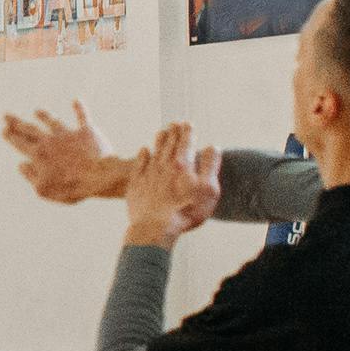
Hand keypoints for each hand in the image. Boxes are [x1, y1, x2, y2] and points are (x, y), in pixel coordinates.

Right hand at [2, 105, 131, 206]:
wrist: (99, 176)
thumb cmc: (71, 186)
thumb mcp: (43, 189)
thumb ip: (30, 176)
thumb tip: (21, 165)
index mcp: (38, 154)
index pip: (20, 143)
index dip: (11, 136)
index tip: (4, 130)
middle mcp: (51, 140)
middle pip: (30, 130)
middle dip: (17, 123)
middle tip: (7, 116)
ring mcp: (69, 135)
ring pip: (53, 122)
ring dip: (44, 116)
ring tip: (37, 111)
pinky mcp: (87, 132)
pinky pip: (82, 117)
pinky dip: (80, 109)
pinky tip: (77, 100)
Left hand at [118, 125, 219, 245]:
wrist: (155, 227)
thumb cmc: (186, 210)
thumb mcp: (208, 189)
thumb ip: (210, 166)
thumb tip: (213, 147)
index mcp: (183, 165)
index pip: (186, 143)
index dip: (188, 132)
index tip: (188, 124)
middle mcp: (164, 165)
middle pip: (169, 144)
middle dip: (174, 132)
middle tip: (175, 123)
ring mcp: (148, 174)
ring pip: (154, 151)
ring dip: (159, 140)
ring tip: (162, 131)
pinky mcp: (136, 184)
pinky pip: (139, 164)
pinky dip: (143, 155)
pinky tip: (144, 150)